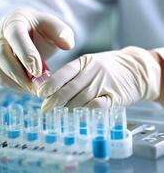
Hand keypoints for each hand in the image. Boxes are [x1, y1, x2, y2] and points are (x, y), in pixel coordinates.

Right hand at [0, 8, 73, 93]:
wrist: (16, 36)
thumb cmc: (36, 31)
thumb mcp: (50, 26)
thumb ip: (61, 32)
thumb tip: (68, 45)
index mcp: (15, 20)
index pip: (16, 35)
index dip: (26, 54)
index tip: (38, 72)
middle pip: (2, 54)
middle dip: (20, 74)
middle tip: (38, 87)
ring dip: (16, 82)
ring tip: (34, 90)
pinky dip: (12, 85)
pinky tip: (26, 88)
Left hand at [38, 46, 160, 111]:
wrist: (136, 68)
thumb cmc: (109, 67)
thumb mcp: (91, 63)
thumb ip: (74, 74)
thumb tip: (54, 89)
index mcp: (85, 62)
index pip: (64, 73)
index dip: (51, 84)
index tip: (40, 93)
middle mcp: (93, 71)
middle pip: (70, 88)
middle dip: (55, 100)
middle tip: (46, 109)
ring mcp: (105, 83)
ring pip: (82, 98)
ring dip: (69, 108)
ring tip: (60, 113)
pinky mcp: (116, 96)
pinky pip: (98, 105)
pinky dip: (87, 110)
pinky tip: (79, 114)